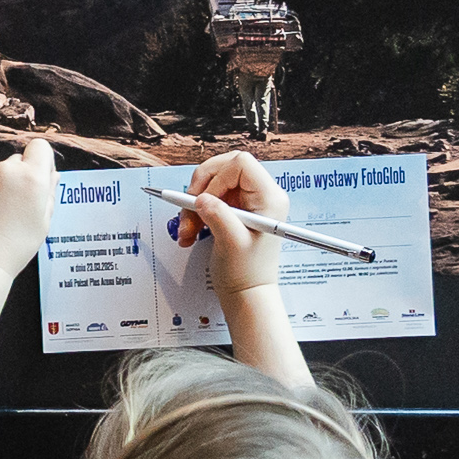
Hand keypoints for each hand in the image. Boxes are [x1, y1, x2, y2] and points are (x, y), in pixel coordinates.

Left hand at [0, 141, 56, 277]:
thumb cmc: (16, 247)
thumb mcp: (44, 222)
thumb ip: (48, 193)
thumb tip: (51, 175)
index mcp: (31, 176)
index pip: (39, 147)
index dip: (40, 161)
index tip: (37, 178)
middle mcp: (4, 169)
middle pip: (15, 162)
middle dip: (17, 177)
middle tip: (15, 206)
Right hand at [177, 148, 288, 300]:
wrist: (248, 294)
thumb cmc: (248, 274)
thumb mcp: (232, 243)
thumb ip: (217, 214)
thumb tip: (200, 197)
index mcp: (270, 198)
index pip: (240, 164)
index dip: (217, 177)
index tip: (204, 199)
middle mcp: (261, 196)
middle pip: (225, 168)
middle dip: (201, 187)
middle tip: (189, 207)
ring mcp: (248, 202)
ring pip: (213, 184)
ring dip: (194, 204)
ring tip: (188, 230)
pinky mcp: (236, 210)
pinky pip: (211, 198)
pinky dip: (197, 212)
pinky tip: (192, 231)